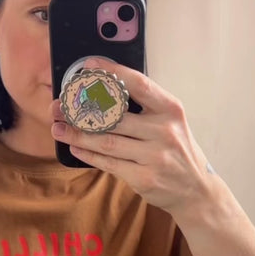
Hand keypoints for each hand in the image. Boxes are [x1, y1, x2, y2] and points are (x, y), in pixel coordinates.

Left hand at [51, 57, 211, 218]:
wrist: (195, 189)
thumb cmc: (176, 150)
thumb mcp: (170, 122)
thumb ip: (144, 107)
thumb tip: (102, 90)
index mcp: (170, 109)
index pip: (138, 84)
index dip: (111, 73)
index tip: (89, 66)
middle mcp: (164, 130)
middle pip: (114, 116)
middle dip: (81, 110)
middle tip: (59, 107)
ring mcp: (154, 156)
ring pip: (106, 141)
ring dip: (77, 134)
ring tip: (58, 128)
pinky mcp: (144, 177)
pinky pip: (108, 163)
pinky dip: (88, 154)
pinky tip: (75, 146)